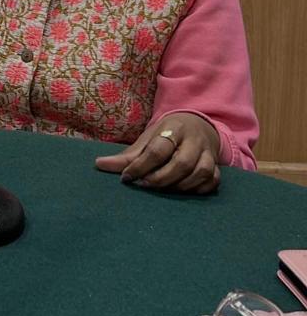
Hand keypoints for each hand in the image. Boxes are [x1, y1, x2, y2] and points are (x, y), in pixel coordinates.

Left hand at [95, 113, 220, 193]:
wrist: (197, 125)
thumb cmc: (167, 134)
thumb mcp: (148, 138)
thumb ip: (127, 155)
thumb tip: (99, 165)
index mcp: (173, 128)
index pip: (158, 149)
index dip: (141, 165)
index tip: (126, 178)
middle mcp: (194, 140)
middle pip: (181, 163)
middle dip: (160, 179)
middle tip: (144, 185)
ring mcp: (208, 153)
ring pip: (200, 173)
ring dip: (179, 186)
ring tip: (161, 189)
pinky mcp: (217, 165)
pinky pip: (213, 181)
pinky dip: (199, 189)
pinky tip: (183, 191)